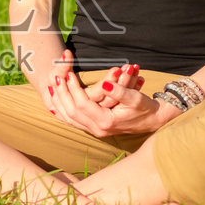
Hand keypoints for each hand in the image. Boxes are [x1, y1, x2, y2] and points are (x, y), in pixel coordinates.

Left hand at [47, 64, 166, 137]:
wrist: (153, 121)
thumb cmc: (145, 108)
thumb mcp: (135, 98)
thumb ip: (118, 91)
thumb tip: (105, 83)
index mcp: (106, 122)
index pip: (82, 105)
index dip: (74, 89)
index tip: (68, 74)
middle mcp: (97, 129)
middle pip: (71, 112)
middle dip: (62, 93)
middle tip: (55, 77)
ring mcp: (95, 130)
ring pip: (68, 118)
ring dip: (59, 102)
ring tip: (51, 86)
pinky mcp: (94, 128)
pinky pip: (72, 121)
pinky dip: (62, 111)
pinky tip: (55, 103)